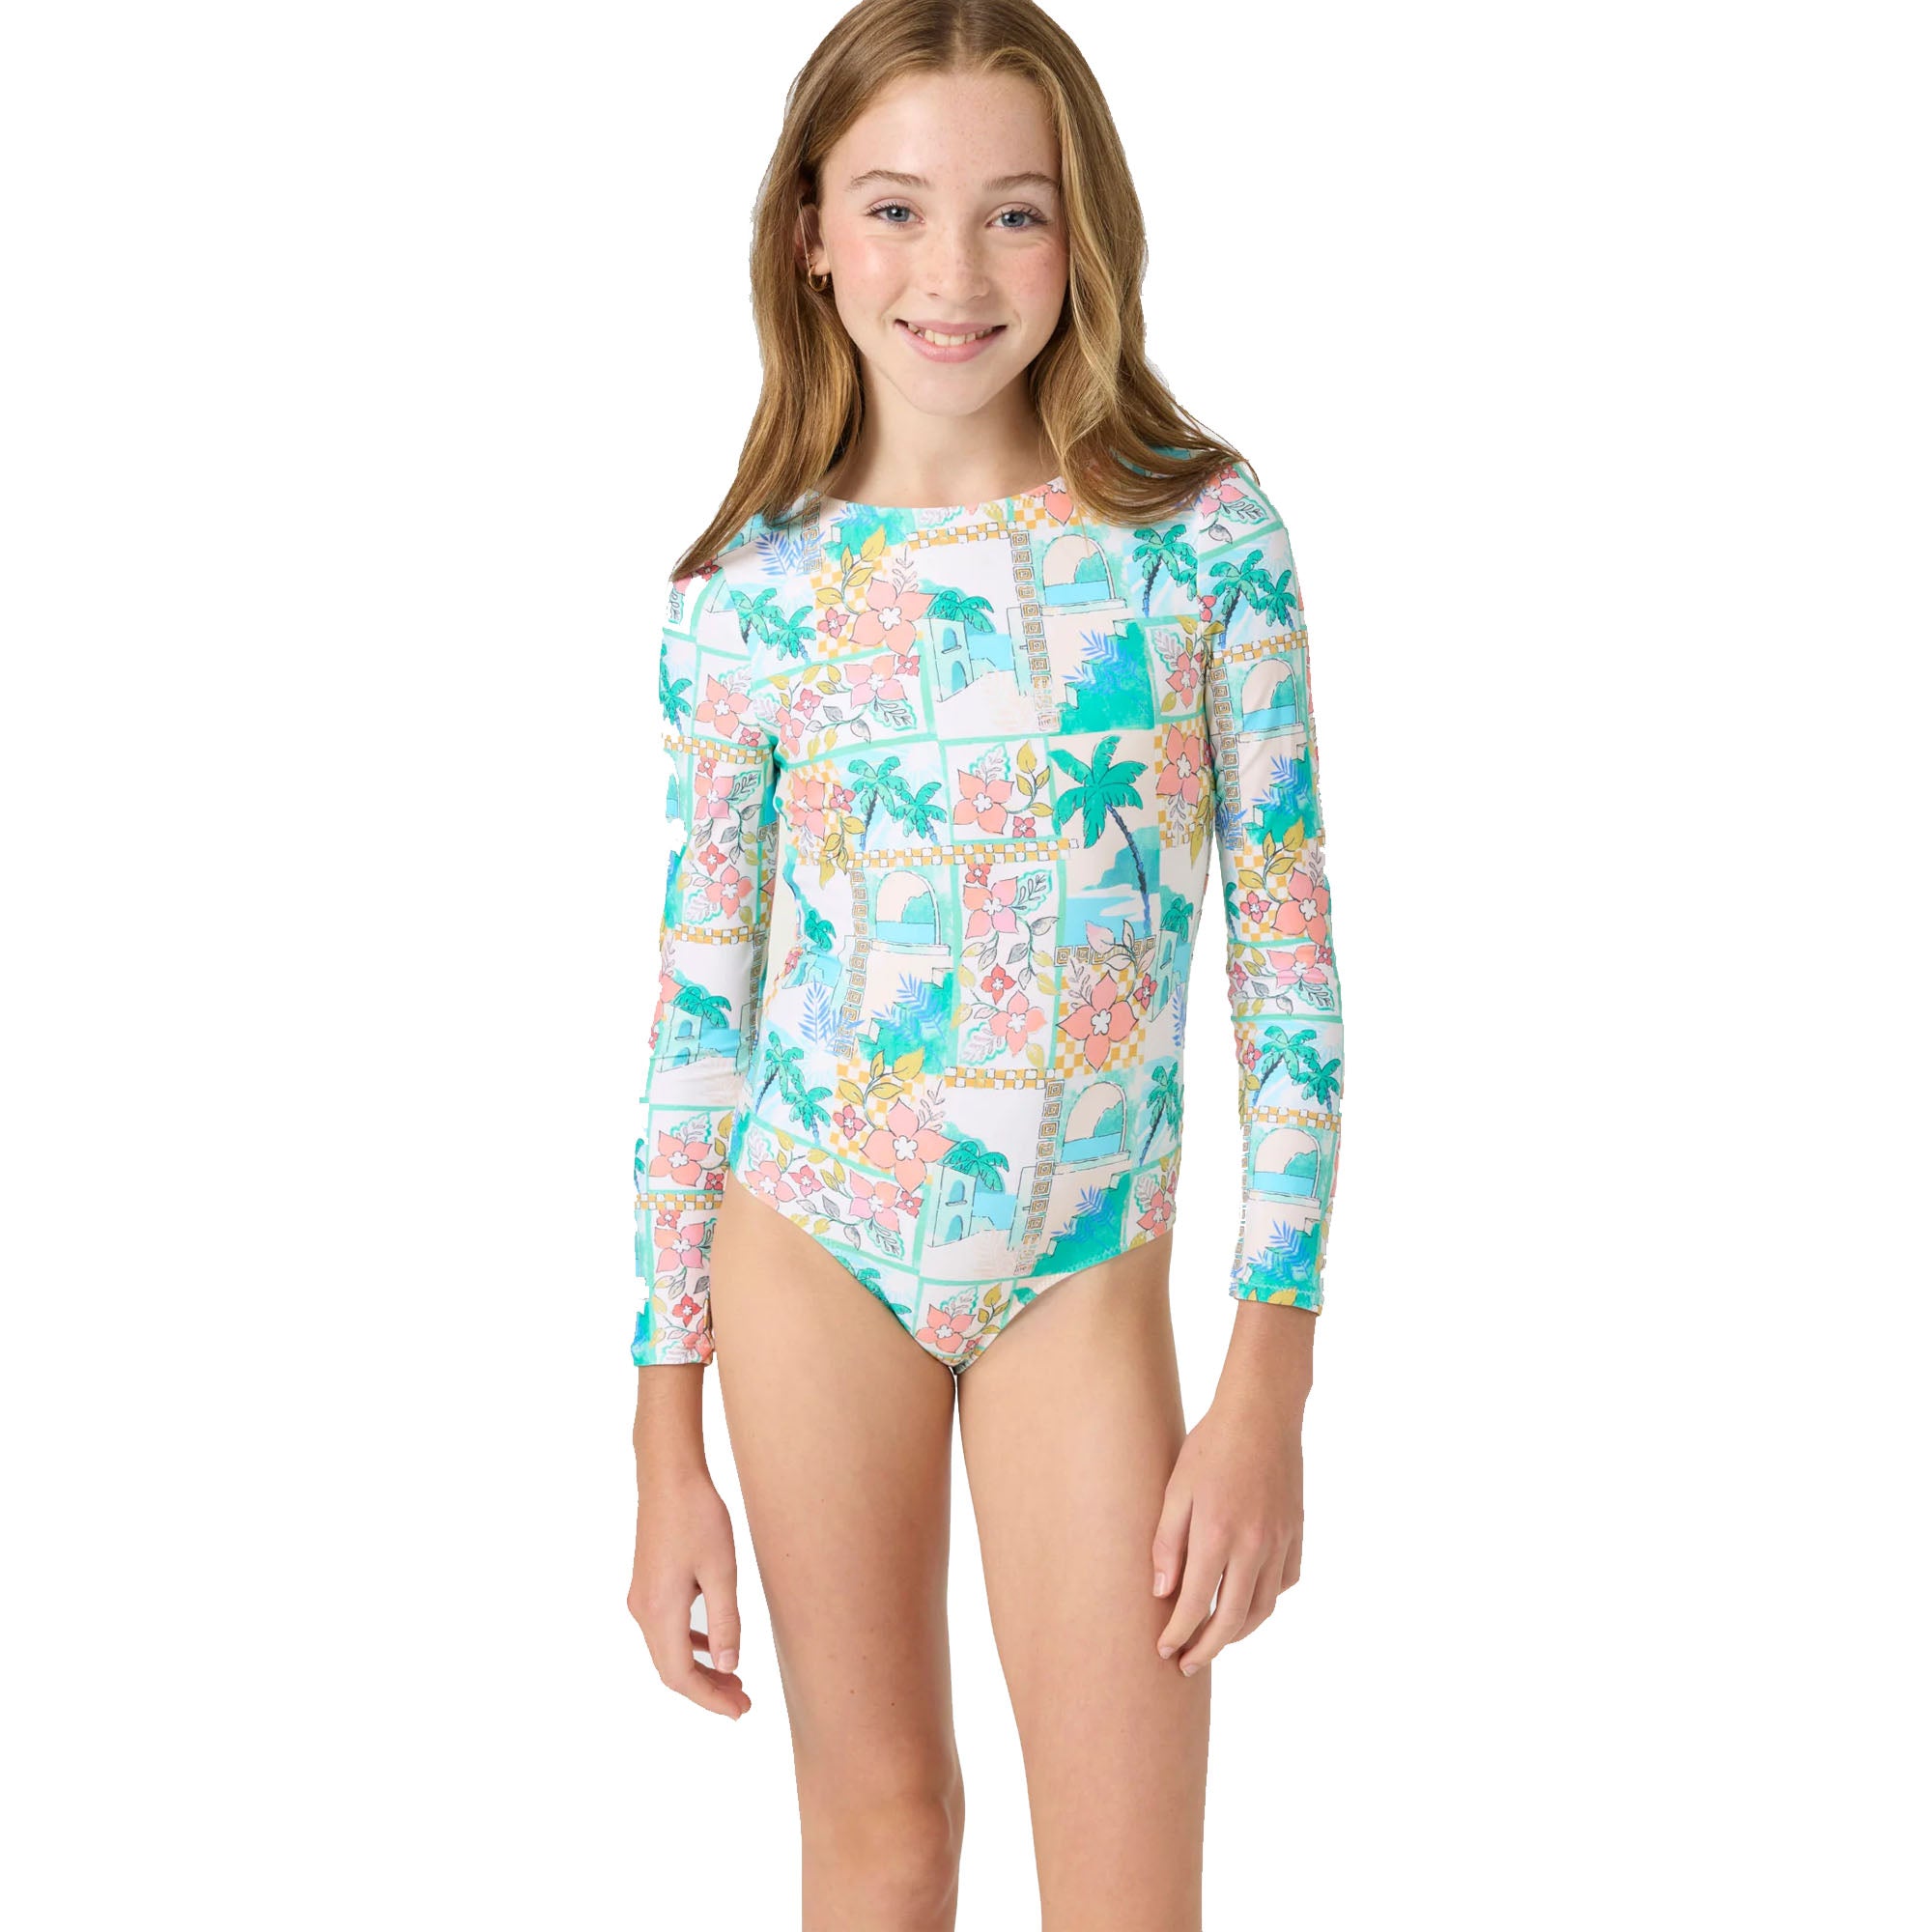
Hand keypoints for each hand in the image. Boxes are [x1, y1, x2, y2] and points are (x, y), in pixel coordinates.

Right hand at [628, 1464, 752, 1718]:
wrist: (669, 1476)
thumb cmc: (698, 1517)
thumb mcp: (722, 1570)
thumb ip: (726, 1622)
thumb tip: (730, 1667)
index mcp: (660, 1612)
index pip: (680, 1676)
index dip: (709, 1699)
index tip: (738, 1712)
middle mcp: (643, 1611)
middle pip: (672, 1669)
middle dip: (707, 1690)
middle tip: (743, 1702)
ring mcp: (642, 1598)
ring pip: (669, 1650)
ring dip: (700, 1669)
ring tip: (735, 1681)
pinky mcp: (648, 1585)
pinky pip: (667, 1630)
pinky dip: (691, 1646)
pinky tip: (714, 1647)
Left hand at [1149, 1380, 1306, 1673]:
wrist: (1263, 1413)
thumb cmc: (1211, 1445)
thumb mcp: (1175, 1488)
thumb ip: (1168, 1543)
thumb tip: (1162, 1593)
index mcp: (1217, 1535)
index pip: (1195, 1605)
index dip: (1178, 1634)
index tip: (1164, 1651)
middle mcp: (1253, 1546)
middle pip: (1233, 1620)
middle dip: (1207, 1648)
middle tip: (1186, 1664)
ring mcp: (1280, 1542)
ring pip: (1263, 1608)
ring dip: (1239, 1632)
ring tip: (1216, 1639)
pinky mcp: (1297, 1533)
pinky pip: (1284, 1582)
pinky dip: (1266, 1600)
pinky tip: (1249, 1599)